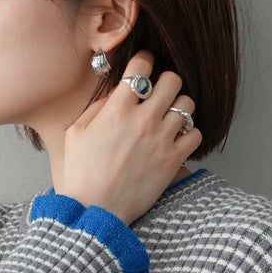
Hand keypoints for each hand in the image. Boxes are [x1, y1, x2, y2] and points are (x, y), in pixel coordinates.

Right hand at [61, 50, 202, 227]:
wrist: (95, 211)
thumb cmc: (81, 174)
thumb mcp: (76, 134)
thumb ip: (97, 108)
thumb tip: (115, 95)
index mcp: (117, 110)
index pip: (141, 68)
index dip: (144, 61)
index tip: (144, 67)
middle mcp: (143, 120)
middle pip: (172, 80)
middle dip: (165, 82)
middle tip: (158, 93)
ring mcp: (161, 140)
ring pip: (187, 104)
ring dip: (178, 107)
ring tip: (168, 117)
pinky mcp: (173, 160)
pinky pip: (195, 134)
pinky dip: (189, 133)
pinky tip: (176, 138)